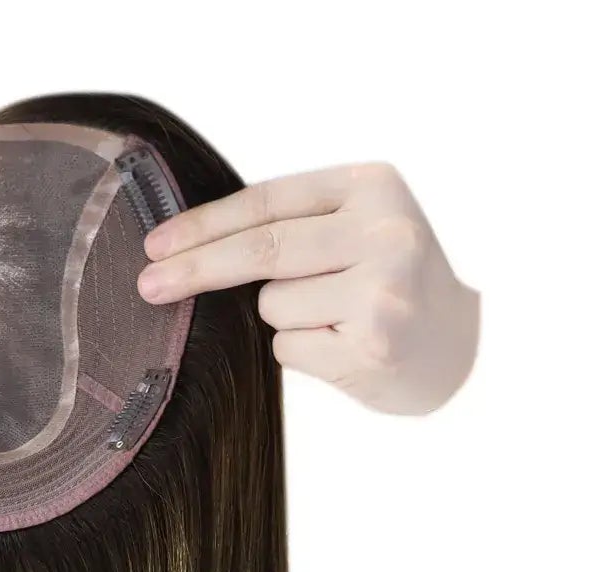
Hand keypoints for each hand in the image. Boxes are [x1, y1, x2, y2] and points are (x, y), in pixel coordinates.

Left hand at [137, 163, 478, 414]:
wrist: (460, 346)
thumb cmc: (390, 283)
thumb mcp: (357, 226)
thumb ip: (293, 224)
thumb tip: (185, 245)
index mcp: (374, 185)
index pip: (267, 201)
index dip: (204, 224)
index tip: (156, 244)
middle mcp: (383, 231)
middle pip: (261, 250)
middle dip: (195, 269)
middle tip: (147, 285)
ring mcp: (381, 290)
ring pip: (273, 306)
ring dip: (282, 317)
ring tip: (334, 317)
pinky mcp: (372, 345)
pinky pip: (290, 347)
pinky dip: (300, 349)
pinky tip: (342, 345)